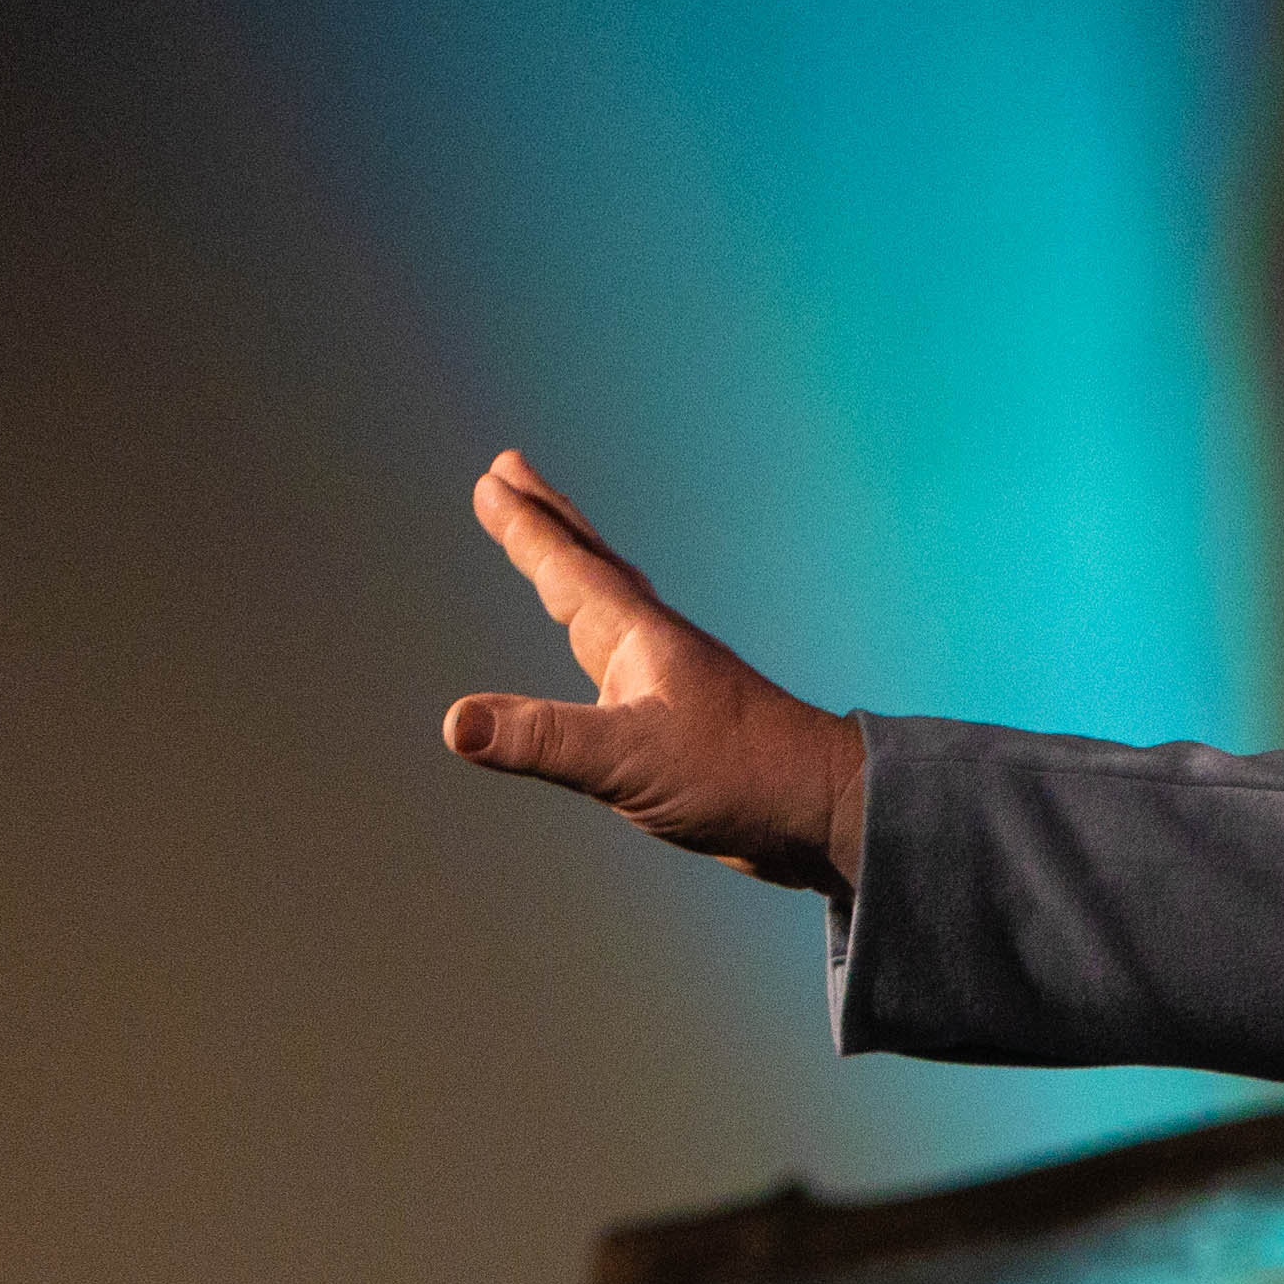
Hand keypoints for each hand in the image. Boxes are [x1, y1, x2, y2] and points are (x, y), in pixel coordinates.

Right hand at [440, 451, 867, 896]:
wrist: (826, 812)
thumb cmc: (740, 778)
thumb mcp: (627, 761)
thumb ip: (542, 740)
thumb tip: (456, 723)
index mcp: (638, 640)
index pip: (567, 568)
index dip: (525, 526)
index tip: (492, 479)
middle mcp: (653, 647)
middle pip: (589, 566)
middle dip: (547, 520)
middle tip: (509, 471)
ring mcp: (670, 680)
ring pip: (608, 605)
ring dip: (573, 568)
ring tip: (551, 546)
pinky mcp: (683, 720)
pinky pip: (621, 657)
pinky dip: (598, 632)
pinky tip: (605, 659)